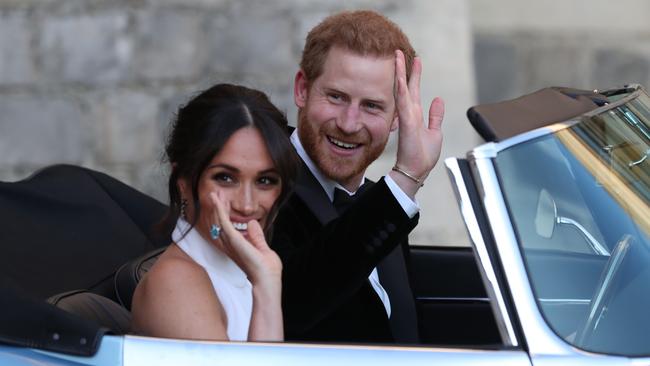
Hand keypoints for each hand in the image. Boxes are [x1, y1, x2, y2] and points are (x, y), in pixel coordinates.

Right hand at [208, 192, 281, 284]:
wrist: (267, 279)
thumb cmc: (266, 269)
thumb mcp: (262, 247)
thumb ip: (256, 236)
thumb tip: (252, 223)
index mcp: (236, 247)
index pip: (226, 227)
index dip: (223, 214)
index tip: (225, 201)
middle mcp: (229, 245)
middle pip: (219, 223)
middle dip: (217, 208)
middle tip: (216, 194)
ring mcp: (230, 242)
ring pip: (218, 220)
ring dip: (217, 206)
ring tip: (215, 194)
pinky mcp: (234, 240)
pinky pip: (223, 221)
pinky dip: (220, 209)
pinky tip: (218, 200)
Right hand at [390, 50, 444, 196]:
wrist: (415, 171)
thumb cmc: (423, 156)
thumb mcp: (435, 132)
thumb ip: (435, 116)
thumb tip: (439, 100)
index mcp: (416, 115)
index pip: (414, 90)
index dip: (414, 75)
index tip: (414, 60)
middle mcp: (409, 114)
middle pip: (406, 86)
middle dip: (404, 69)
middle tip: (399, 52)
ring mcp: (407, 117)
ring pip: (402, 90)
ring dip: (400, 73)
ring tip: (397, 57)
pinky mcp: (407, 123)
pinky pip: (403, 103)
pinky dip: (401, 89)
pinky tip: (400, 78)